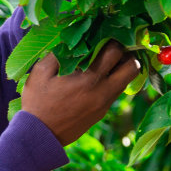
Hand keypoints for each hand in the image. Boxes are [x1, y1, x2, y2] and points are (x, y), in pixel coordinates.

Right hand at [19, 42, 140, 146]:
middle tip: (113, 49)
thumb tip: (72, 41)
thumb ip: (58, 53)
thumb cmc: (37, 102)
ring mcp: (104, 104)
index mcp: (89, 79)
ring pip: (127, 81)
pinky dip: (112, 81)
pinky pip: (115, 92)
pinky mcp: (102, 113)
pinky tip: (97, 77)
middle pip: (133, 68)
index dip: (113, 39)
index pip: (116, 52)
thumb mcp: (41, 72)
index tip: (104, 34)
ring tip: (106, 62)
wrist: (40, 136)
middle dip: (127, 54)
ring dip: (121, 69)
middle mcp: (103, 91)